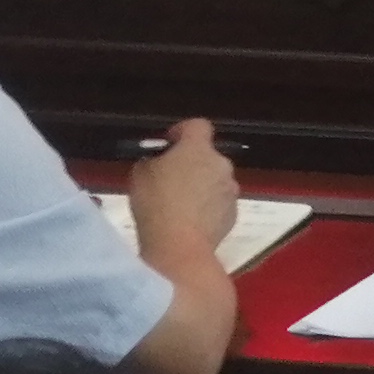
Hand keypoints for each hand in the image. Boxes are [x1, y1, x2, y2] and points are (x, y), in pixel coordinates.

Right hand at [124, 119, 238, 265]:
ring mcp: (231, 191)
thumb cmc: (155, 204)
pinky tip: (190, 222)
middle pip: (208, 156)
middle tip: (170, 179)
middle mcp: (221, 165)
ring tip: (179, 205)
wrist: (179, 247)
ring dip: (201, 186)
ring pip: (215, 181)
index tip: (168, 145)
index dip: (182, 132)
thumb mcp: (140, 174)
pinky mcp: (234, 214)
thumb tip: (158, 163)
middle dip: (191, 163)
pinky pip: (219, 203)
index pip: (198, 125)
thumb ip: (152, 161)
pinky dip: (208, 208)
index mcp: (198, 148)